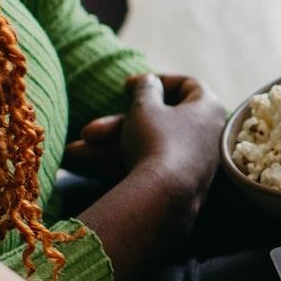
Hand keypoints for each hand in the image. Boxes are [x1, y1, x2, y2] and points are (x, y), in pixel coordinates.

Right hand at [64, 74, 223, 212]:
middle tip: (88, 132)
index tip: (128, 85)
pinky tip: (86, 168)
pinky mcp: (180, 185)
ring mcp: (194, 162)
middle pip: (156, 122)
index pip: (188, 85)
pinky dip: (121, 164)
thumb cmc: (157, 141)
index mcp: (207, 108)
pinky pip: (149, 166)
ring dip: (108, 148)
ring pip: (146, 146)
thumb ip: (145, 88)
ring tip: (72, 154)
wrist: (164, 200)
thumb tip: (149, 80)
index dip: (157, 81)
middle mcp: (205, 136)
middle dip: (115, 127)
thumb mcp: (145, 107)